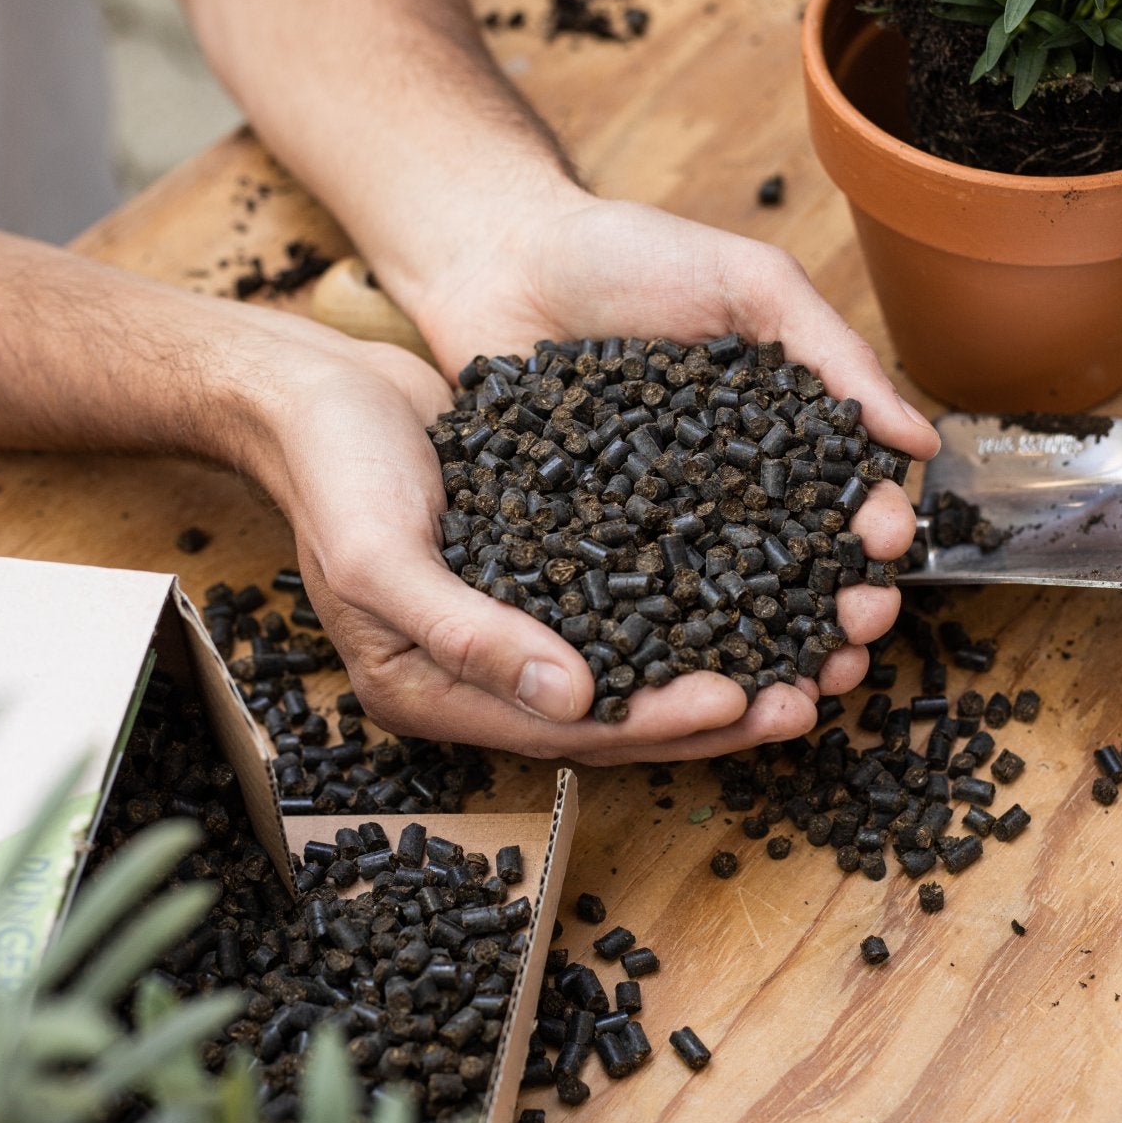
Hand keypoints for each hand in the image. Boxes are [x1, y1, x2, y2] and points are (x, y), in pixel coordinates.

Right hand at [253, 333, 854, 762]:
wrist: (313, 388)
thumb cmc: (331, 470)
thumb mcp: (384, 558)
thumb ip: (470, 635)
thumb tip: (574, 701)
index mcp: (430, 694)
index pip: (565, 734)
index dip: (656, 724)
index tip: (741, 700)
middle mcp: (480, 674)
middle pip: (614, 714)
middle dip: (713, 710)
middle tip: (807, 696)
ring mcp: (513, 623)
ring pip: (635, 663)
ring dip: (720, 660)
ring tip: (809, 652)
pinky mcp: (539, 568)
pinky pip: (630, 600)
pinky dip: (694, 598)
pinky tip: (760, 581)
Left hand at [379, 186, 939, 722]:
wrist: (501, 256)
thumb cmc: (629, 254)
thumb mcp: (746, 283)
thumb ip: (832, 353)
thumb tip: (921, 439)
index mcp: (775, 435)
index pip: (842, 496)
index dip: (874, 529)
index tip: (887, 549)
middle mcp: (722, 493)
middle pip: (796, 569)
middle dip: (840, 608)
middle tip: (858, 635)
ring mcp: (654, 527)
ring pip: (724, 608)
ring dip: (772, 655)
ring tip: (802, 687)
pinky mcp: (582, 551)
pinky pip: (628, 612)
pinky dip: (667, 656)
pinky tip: (697, 687)